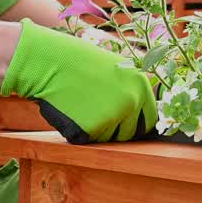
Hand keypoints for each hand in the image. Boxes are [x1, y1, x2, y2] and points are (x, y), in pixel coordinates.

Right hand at [0, 19, 155, 142]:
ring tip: (83, 108)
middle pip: (130, 133)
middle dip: (117, 129)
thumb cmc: (81, 63)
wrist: (51, 62)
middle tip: (97, 115)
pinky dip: (82, 131)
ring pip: (110, 138)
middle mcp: (131, 102)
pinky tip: (73, 113)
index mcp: (141, 86)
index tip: (127, 124)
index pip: (150, 120)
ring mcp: (113, 116)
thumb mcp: (117, 68)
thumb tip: (142, 110)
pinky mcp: (93, 129)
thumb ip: (132, 89)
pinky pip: (92, 140)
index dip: (138, 124)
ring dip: (99, 130)